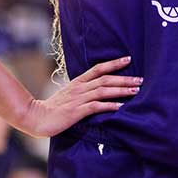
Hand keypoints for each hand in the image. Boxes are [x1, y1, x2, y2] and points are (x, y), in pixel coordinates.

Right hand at [16, 57, 140, 137]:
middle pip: (105, 79)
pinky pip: (95, 107)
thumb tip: (100, 90)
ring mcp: (78, 99)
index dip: (113, 63)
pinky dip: (109, 106)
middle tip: (140, 79)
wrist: (36, 117)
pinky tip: (120, 107)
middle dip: (124, 78)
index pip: (98, 68)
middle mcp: (80, 88)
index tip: (129, 59)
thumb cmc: (54, 108)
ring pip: (103, 91)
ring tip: (136, 90)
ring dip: (121, 90)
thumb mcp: (69, 95)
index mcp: (78, 82)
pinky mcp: (76, 111)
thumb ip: (84, 91)